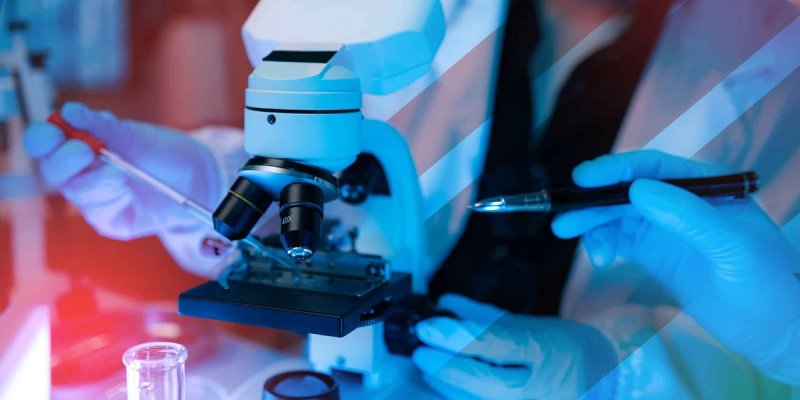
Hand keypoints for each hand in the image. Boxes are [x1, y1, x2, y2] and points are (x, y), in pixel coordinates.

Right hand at [24, 102, 219, 241]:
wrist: (198, 180)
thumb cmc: (164, 153)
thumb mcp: (138, 136)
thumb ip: (105, 127)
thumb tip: (69, 111)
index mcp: (81, 146)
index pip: (47, 143)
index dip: (43, 138)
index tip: (54, 130)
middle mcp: (81, 173)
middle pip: (53, 170)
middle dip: (63, 159)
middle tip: (82, 150)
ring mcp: (94, 199)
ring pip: (77, 191)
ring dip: (92, 178)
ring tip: (115, 170)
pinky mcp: (109, 221)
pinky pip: (99, 212)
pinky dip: (107, 197)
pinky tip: (120, 187)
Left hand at [412, 294, 616, 399]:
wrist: (602, 382)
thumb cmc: (566, 349)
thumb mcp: (533, 324)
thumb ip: (488, 317)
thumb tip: (447, 304)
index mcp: (543, 350)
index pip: (493, 343)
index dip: (455, 335)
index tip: (428, 327)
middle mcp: (539, 384)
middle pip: (483, 380)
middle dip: (445, 366)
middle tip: (421, 351)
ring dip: (447, 385)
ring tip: (428, 368)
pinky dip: (461, 396)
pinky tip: (444, 385)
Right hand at [551, 150, 799, 383]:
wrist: (777, 331)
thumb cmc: (770, 284)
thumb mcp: (734, 247)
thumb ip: (689, 216)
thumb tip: (638, 190)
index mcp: (705, 186)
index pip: (653, 168)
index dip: (616, 170)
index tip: (584, 179)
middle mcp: (681, 200)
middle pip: (627, 190)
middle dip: (594, 200)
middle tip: (565, 217)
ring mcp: (666, 227)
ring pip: (617, 213)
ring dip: (591, 221)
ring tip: (567, 234)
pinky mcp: (656, 253)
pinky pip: (619, 238)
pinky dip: (602, 242)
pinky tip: (598, 258)